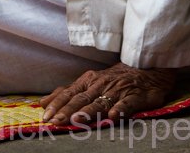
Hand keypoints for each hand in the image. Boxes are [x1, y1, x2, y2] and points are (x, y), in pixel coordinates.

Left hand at [40, 62, 176, 125]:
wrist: (146, 69)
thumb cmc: (114, 79)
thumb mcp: (90, 82)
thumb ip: (69, 93)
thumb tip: (43, 102)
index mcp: (89, 81)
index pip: (69, 93)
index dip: (57, 104)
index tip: (45, 116)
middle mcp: (101, 84)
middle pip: (81, 99)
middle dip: (67, 111)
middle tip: (56, 122)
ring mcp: (118, 90)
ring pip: (101, 102)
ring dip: (89, 111)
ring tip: (78, 119)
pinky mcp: (135, 96)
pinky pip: (127, 103)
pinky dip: (120, 109)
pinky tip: (114, 115)